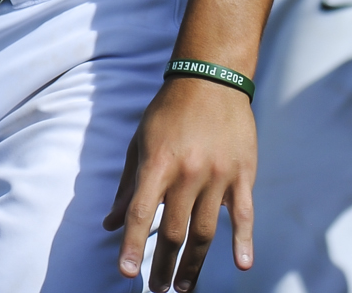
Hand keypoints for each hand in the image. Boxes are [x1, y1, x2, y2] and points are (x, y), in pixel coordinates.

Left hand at [104, 74, 256, 291]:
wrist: (211, 79)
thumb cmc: (168, 112)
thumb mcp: (139, 143)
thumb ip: (126, 186)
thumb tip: (109, 224)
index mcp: (157, 163)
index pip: (139, 212)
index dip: (131, 244)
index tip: (126, 272)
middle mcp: (187, 172)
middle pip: (173, 231)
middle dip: (162, 264)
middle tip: (157, 288)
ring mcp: (217, 175)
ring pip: (205, 231)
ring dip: (193, 264)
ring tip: (183, 286)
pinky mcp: (242, 174)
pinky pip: (243, 214)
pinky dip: (243, 241)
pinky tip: (242, 264)